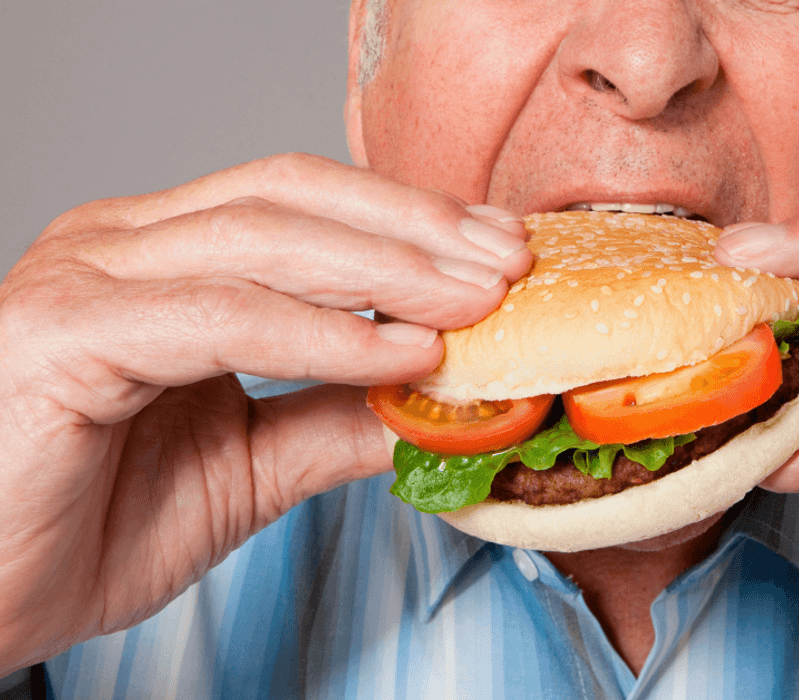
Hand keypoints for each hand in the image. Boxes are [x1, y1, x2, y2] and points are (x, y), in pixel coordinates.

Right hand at [0, 153, 531, 672]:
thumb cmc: (79, 529)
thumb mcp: (247, 468)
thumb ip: (334, 420)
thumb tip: (441, 399)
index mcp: (161, 259)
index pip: (306, 204)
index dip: (410, 218)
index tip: (499, 249)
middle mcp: (120, 245)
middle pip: (297, 197)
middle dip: (418, 228)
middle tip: (511, 264)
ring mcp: (87, 276)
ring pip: (268, 239)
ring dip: (391, 268)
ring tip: (478, 301)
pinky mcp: (65, 331)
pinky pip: (222, 315)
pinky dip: (324, 332)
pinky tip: (402, 351)